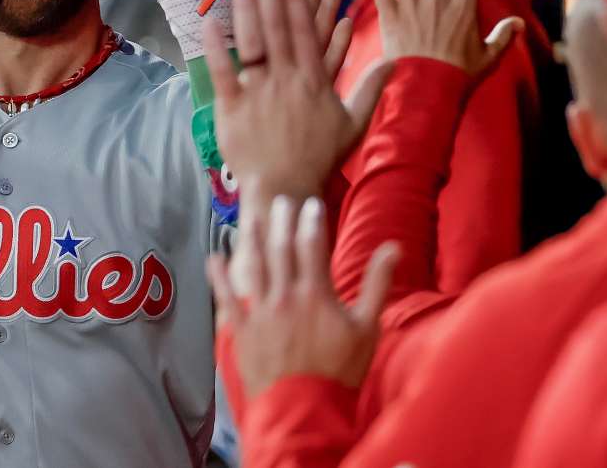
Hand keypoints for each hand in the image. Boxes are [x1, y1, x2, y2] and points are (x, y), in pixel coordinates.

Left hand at [204, 0, 392, 205]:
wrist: (286, 190)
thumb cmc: (318, 159)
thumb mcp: (353, 123)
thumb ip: (372, 89)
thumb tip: (395, 63)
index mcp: (313, 81)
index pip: (304, 31)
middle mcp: (287, 82)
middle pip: (277, 29)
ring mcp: (259, 94)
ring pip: (252, 44)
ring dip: (246, 10)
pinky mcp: (233, 109)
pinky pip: (223, 73)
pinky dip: (216, 48)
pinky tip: (208, 22)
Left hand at [208, 196, 398, 398]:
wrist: (306, 407)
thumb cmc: (341, 371)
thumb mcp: (368, 327)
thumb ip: (377, 284)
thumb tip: (393, 248)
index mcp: (316, 293)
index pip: (313, 246)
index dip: (311, 222)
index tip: (310, 203)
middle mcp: (285, 295)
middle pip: (281, 249)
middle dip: (280, 222)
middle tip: (278, 199)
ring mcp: (261, 311)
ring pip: (254, 266)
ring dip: (250, 239)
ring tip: (249, 218)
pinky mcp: (242, 329)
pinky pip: (227, 298)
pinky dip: (219, 277)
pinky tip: (213, 258)